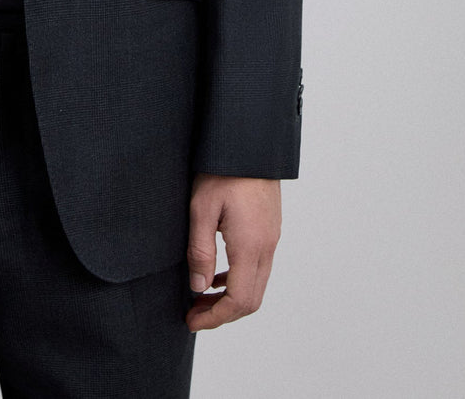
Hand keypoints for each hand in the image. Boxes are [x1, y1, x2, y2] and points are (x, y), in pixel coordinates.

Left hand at [185, 174, 280, 331]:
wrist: (248, 142)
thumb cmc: (222, 170)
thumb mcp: (201, 208)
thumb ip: (200, 251)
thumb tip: (199, 288)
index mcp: (251, 246)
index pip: (239, 300)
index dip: (215, 318)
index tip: (192, 321)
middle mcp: (267, 247)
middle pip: (251, 299)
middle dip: (223, 314)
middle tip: (194, 314)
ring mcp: (272, 238)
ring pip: (257, 284)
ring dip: (231, 298)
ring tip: (201, 297)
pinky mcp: (270, 229)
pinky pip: (258, 267)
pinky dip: (239, 280)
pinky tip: (217, 274)